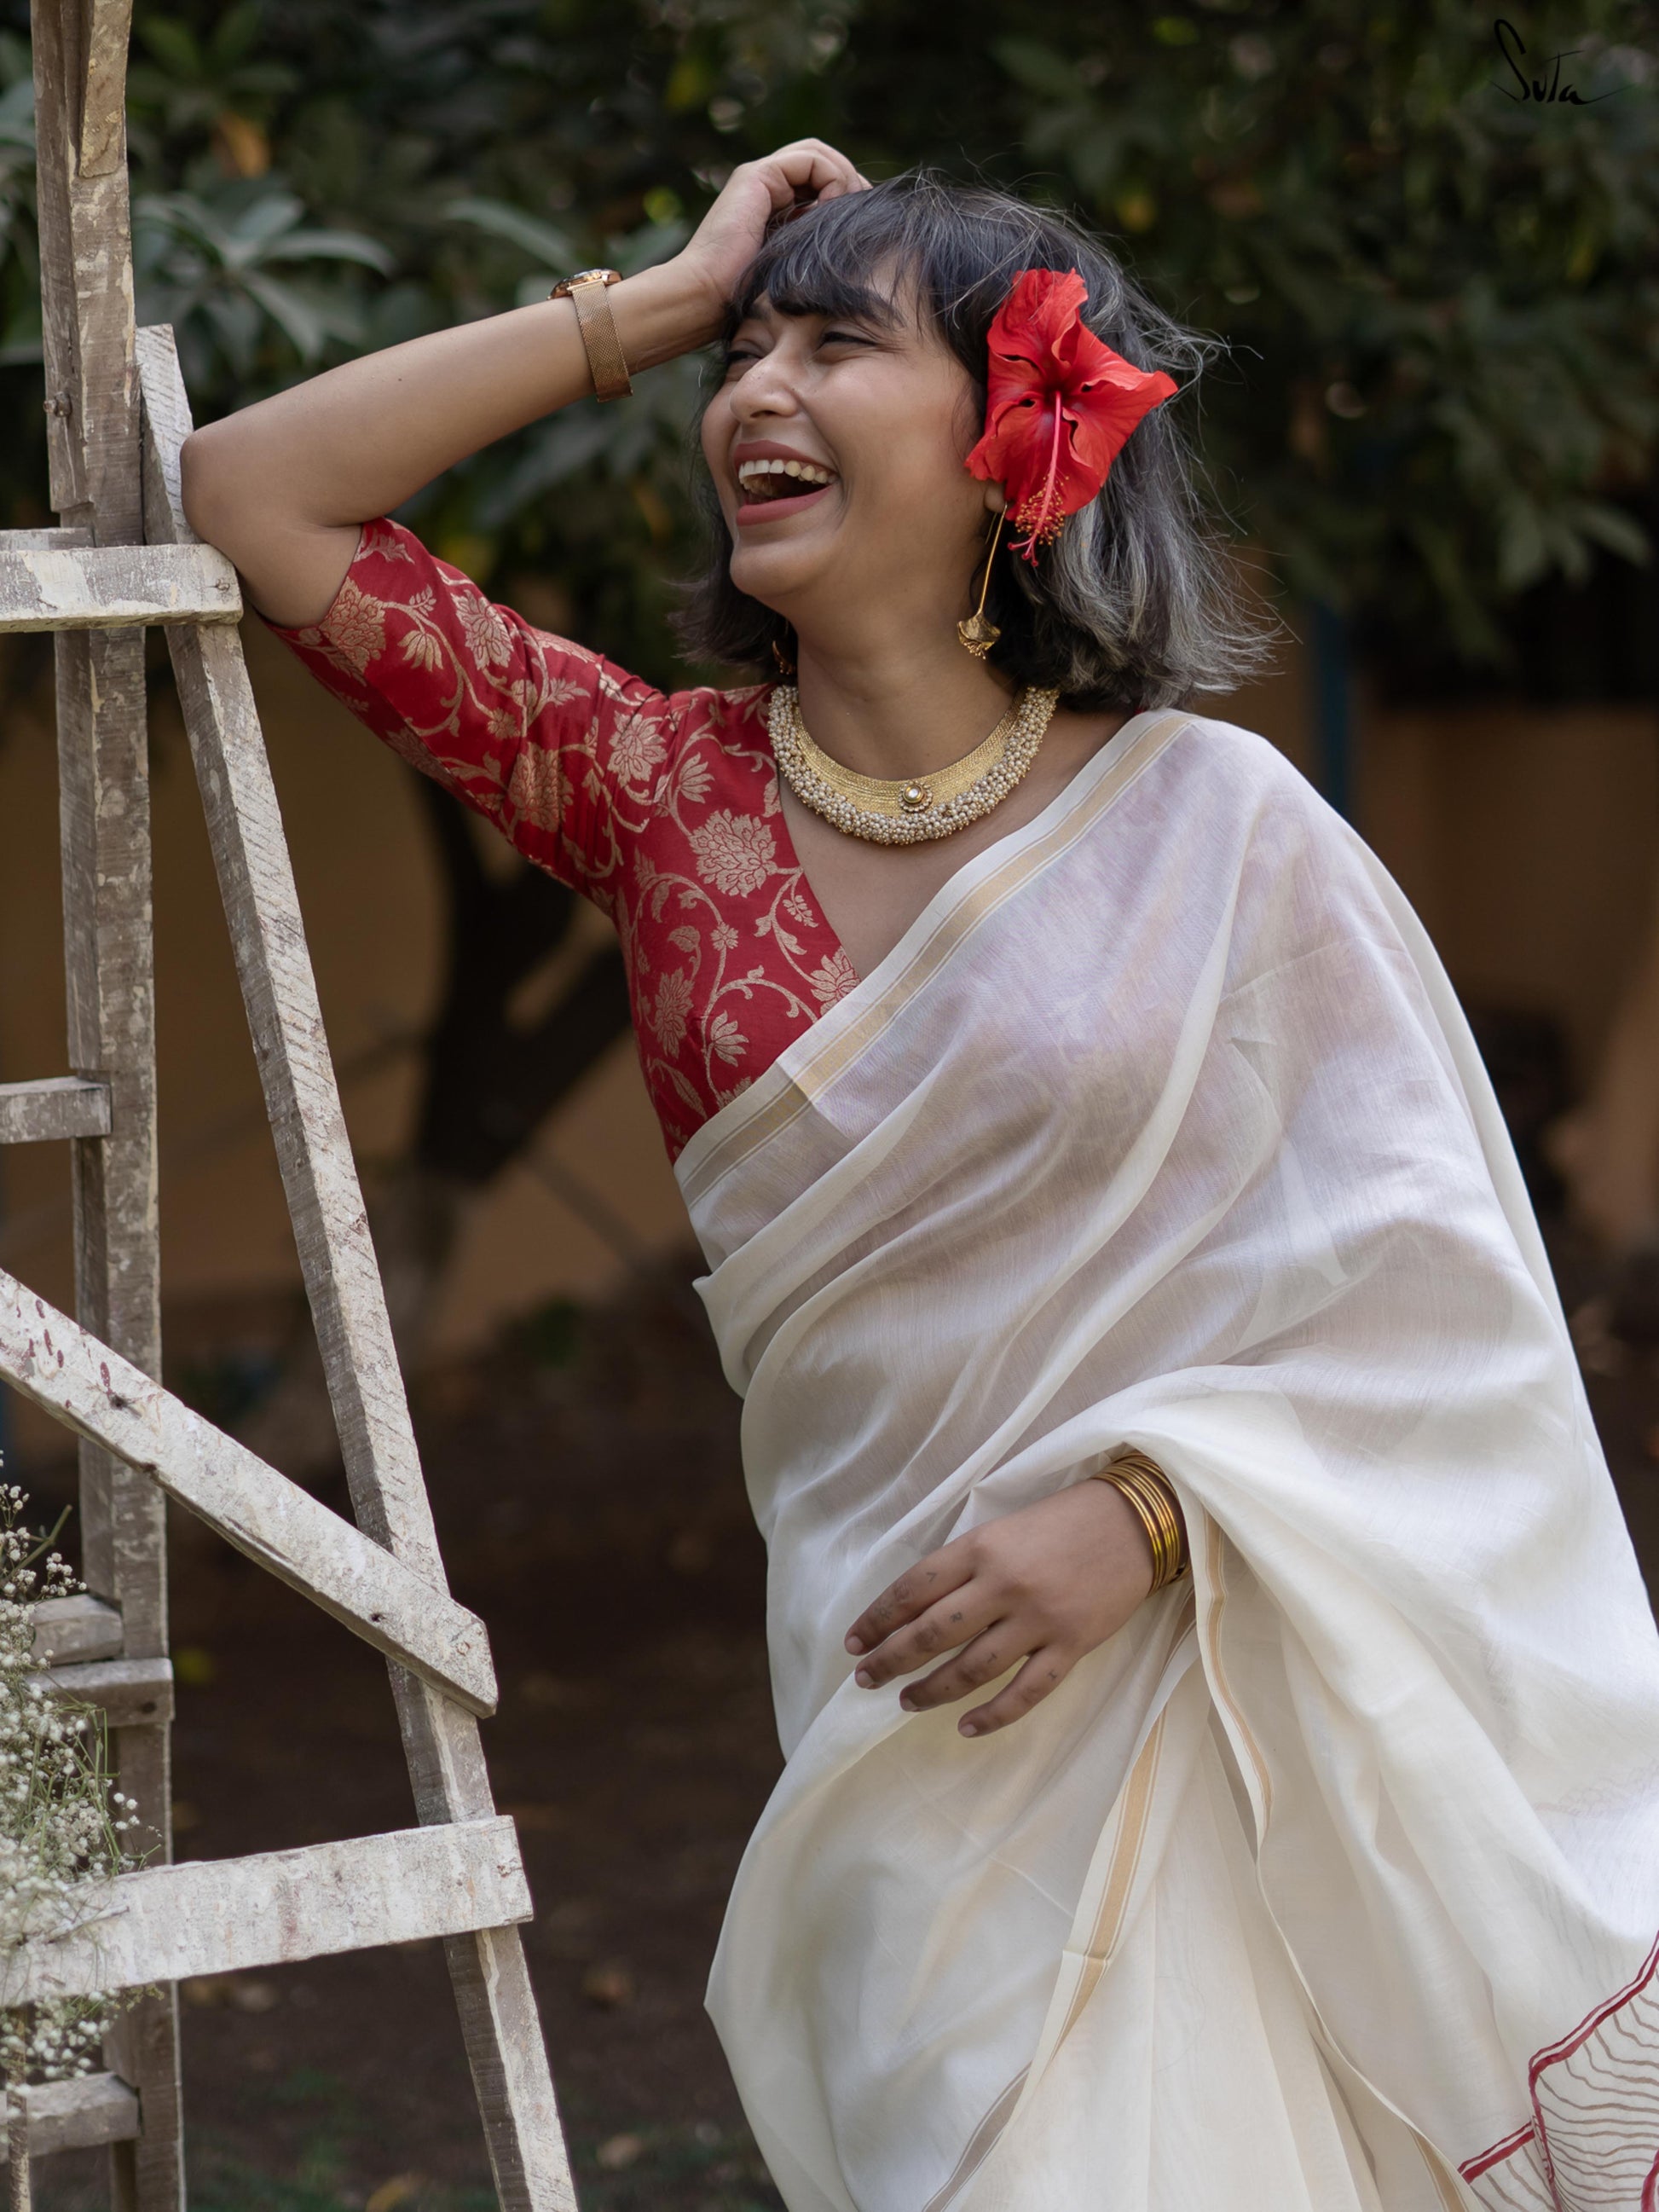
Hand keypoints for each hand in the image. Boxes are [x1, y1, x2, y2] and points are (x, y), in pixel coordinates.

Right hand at [675, 139, 869, 321]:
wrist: (706, 298)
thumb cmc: (746, 299)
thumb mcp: (796, 270)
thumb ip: (815, 248)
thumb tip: (854, 242)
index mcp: (775, 205)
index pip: (821, 178)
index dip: (847, 193)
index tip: (861, 224)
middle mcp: (767, 185)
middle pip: (822, 159)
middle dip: (849, 179)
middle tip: (861, 211)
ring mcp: (761, 177)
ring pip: (818, 152)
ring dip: (843, 176)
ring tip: (846, 210)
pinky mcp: (759, 176)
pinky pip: (810, 159)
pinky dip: (830, 178)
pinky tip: (829, 209)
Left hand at [843, 1480, 1157, 1738]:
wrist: (1135, 1522)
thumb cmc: (1063, 1521)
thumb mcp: (1003, 1528)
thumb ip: (965, 1565)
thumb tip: (917, 1608)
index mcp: (981, 1547)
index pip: (913, 1589)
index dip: (878, 1619)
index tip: (854, 1642)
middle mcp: (1003, 1584)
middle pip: (932, 1633)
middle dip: (891, 1659)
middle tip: (866, 1679)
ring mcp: (1038, 1619)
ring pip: (971, 1668)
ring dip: (931, 1690)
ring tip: (905, 1701)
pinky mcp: (1072, 1645)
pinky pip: (1026, 1691)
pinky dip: (993, 1714)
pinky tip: (966, 1726)